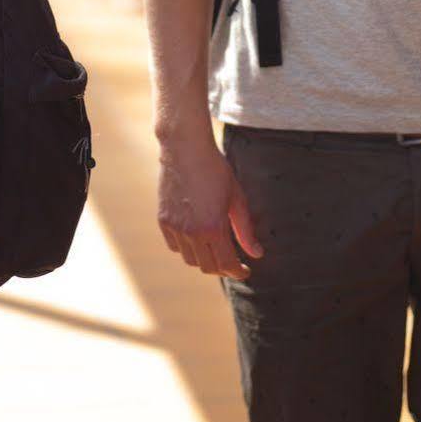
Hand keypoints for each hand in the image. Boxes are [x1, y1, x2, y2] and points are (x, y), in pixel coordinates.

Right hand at [157, 130, 261, 278]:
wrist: (185, 149)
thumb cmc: (216, 170)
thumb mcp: (237, 199)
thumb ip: (245, 230)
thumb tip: (257, 254)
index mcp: (213, 228)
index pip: (227, 264)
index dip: (238, 272)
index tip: (245, 271)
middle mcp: (192, 232)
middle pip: (207, 267)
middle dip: (222, 269)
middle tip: (232, 262)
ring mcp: (175, 227)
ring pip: (190, 259)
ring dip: (204, 259)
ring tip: (214, 249)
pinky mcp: (163, 221)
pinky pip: (175, 246)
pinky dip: (186, 248)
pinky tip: (196, 238)